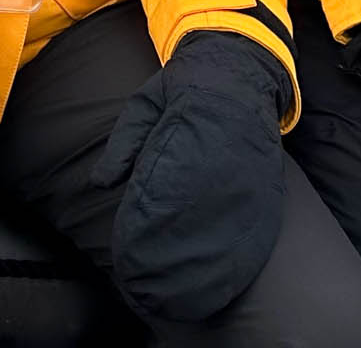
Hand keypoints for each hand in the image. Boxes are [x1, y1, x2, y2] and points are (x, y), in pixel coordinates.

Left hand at [96, 30, 289, 322]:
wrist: (234, 69)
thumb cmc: (180, 91)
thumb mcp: (143, 106)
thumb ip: (123, 146)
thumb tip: (99, 183)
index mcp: (179, 141)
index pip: (160, 192)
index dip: (147, 228)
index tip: (132, 254)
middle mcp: (212, 161)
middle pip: (191, 217)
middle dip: (170, 252)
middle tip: (150, 285)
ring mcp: (240, 173)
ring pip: (221, 225)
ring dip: (202, 258)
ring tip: (183, 291)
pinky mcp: (261, 180)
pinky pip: (251, 219)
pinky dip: (238, 248)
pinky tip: (225, 272)